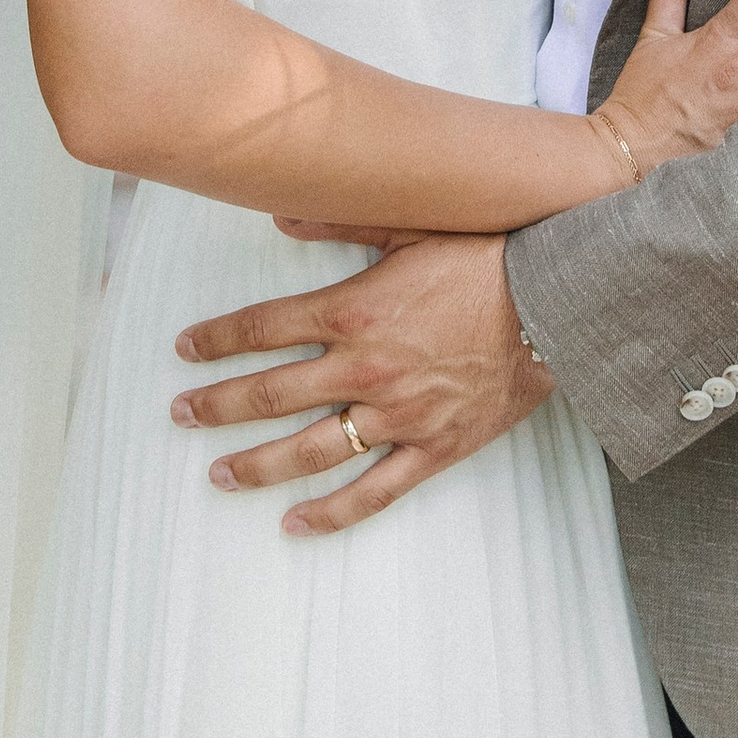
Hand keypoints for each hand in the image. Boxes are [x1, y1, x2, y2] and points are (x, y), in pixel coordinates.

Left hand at [171, 234, 538, 534]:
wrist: (556, 302)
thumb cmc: (485, 257)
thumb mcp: (408, 226)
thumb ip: (338, 223)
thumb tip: (279, 213)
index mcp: (352, 311)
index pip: (263, 328)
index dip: (217, 339)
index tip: (185, 349)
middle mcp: (365, 368)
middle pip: (271, 395)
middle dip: (217, 406)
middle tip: (180, 416)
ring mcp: (398, 414)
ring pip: (311, 450)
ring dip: (258, 465)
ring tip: (219, 475)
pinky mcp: (433, 447)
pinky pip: (375, 491)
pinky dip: (333, 513)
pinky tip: (296, 524)